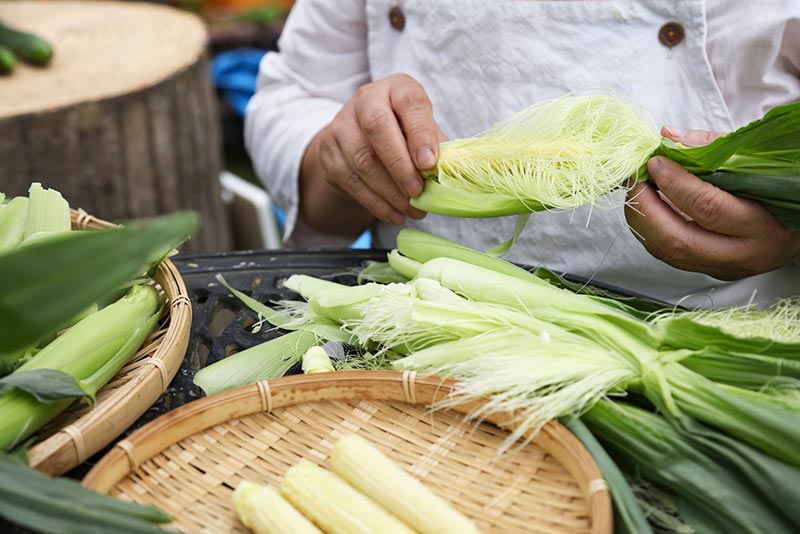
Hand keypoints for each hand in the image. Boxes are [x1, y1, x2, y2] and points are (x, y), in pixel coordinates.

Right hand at [299, 74, 445, 234]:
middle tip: (418, 191)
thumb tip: (445, 173)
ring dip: (391, 191)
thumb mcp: (420, 130)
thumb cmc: (401, 132)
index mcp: (396, 88)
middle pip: (378, 128)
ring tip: (413, 209)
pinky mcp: (330, 155)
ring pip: (363, 161)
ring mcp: (342, 127)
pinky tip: (395, 214)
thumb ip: (433, 145)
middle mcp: (365, 100)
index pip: (409, 102)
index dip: (421, 132)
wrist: (356, 139)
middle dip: (400, 165)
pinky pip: (353, 183)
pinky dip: (377, 204)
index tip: (430, 163)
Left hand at [625, 126, 799, 279]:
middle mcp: (742, 254)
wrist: (796, 229)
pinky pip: (667, 256)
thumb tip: (668, 136)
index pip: (707, 207)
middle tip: (635, 180)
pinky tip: (647, 209)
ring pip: (667, 252)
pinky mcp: (709, 272)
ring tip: (638, 191)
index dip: (674, 182)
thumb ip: (711, 147)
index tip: (655, 161)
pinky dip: (649, 231)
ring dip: (642, 220)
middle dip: (646, 206)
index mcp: (761, 225)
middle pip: (677, 239)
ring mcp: (723, 268)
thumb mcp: (753, 163)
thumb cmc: (774, 189)